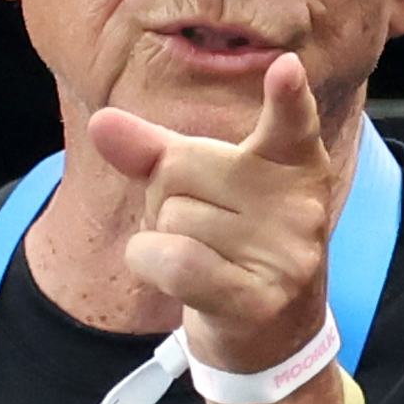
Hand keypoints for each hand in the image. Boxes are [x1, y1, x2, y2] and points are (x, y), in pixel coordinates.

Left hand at [85, 54, 335, 376]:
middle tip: (206, 230)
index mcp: (292, 164)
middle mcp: (299, 206)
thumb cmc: (229, 244)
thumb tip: (103, 123)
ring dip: (164, 239)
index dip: (287, 98)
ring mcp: (285, 255)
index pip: (290, 125)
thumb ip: (152, 152)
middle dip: (168, 198)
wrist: (267, 336)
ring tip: (204, 259)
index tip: (286, 68)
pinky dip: (152, 264)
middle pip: (181, 171)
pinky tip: (177, 277)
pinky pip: (170, 258)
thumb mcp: (195, 189)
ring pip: (170, 217)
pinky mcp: (257, 299)